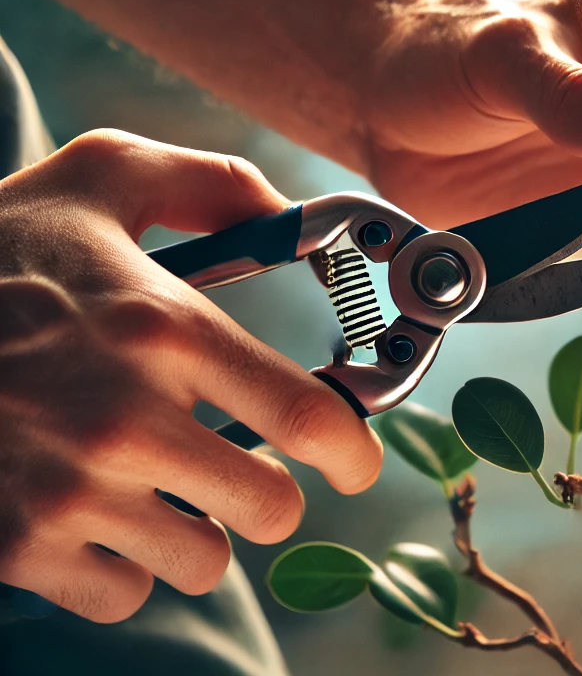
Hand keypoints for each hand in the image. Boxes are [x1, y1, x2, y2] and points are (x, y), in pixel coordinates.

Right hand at [0, 131, 381, 622]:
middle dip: (276, 492)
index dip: (351, 449)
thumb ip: (212, 182)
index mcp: (163, 328)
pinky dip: (127, 563)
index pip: (302, 414)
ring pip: (203, 560)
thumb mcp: (103, 178)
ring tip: (166, 481)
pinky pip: (123, 594)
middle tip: (250, 465)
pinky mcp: (19, 546)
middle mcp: (125, 418)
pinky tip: (104, 509)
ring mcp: (70, 491)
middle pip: (269, 506)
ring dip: (201, 525)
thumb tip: (290, 216)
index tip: (358, 460)